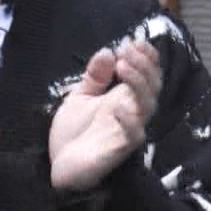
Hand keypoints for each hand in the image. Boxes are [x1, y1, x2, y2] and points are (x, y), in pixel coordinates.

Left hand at [49, 41, 161, 192]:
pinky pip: (133, 136)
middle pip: (152, 87)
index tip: (134, 42)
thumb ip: (94, 77)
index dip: (146, 59)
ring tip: (123, 65)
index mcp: (124, 100)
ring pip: (147, 106)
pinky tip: (117, 106)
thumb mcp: (80, 99)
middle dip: (144, 66)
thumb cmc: (74, 135)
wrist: (59, 168)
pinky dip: (128, 121)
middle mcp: (131, 114)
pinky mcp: (120, 150)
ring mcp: (128, 132)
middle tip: (128, 50)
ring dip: (138, 83)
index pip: (146, 76)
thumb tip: (107, 51)